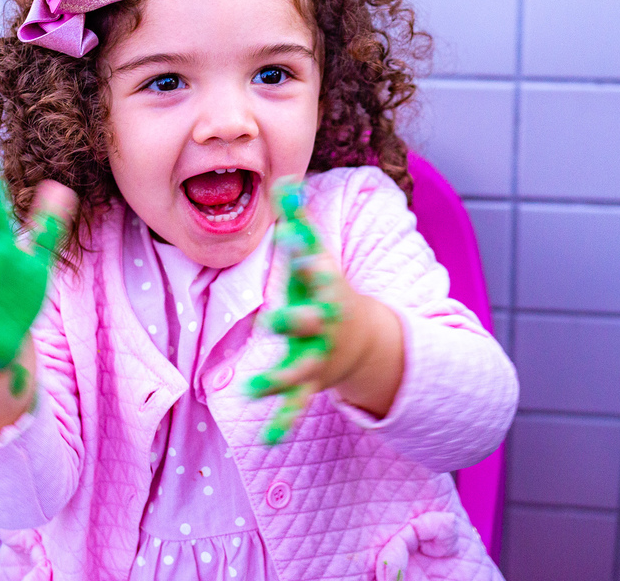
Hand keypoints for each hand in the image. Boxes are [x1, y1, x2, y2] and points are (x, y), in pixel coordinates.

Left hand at [248, 180, 403, 442]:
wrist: (366, 341)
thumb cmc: (329, 289)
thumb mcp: (317, 255)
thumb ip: (298, 219)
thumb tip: (279, 180)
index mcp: (327, 287)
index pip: (315, 266)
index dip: (303, 253)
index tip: (290, 239)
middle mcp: (326, 323)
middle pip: (311, 320)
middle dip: (295, 320)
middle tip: (273, 320)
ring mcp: (319, 356)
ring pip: (299, 369)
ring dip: (277, 379)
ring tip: (252, 388)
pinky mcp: (310, 383)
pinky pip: (296, 404)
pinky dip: (283, 421)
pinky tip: (267, 439)